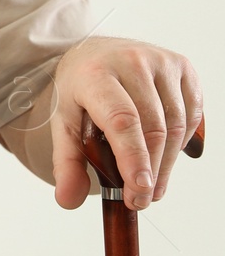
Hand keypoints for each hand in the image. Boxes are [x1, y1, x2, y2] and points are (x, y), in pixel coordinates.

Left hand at [49, 36, 202, 209]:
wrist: (94, 54)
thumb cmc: (80, 92)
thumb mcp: (63, 123)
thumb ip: (66, 163)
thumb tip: (68, 201)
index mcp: (94, 74)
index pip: (121, 120)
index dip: (133, 157)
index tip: (139, 190)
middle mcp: (130, 62)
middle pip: (152, 127)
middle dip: (150, 170)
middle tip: (141, 200)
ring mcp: (160, 61)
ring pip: (176, 123)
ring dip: (167, 162)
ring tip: (152, 185)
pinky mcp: (182, 66)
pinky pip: (191, 113)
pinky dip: (181, 141)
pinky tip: (165, 154)